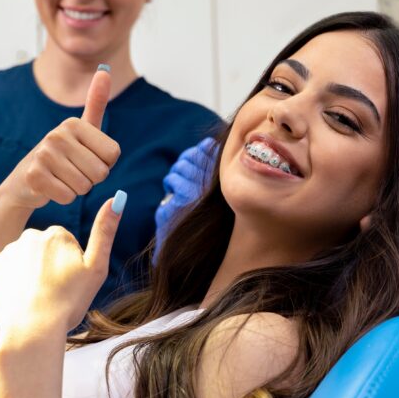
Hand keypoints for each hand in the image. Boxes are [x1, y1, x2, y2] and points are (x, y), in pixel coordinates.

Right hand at [0, 67, 119, 209]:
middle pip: (101, 172)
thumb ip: (95, 103)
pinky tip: (52, 187)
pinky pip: (68, 197)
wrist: (25, 180)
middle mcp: (57, 134)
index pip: (113, 155)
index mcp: (74, 123)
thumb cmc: (63, 155)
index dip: (105, 164)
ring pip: (85, 186)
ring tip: (62, 178)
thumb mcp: (82, 130)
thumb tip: (104, 70)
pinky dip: (63, 198)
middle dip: (91, 179)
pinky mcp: (34, 176)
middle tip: (74, 171)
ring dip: (77, 189)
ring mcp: (43, 155)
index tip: (87, 158)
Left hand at [0, 193, 125, 339]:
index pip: (65, 247)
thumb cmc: (68, 302)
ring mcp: (8, 250)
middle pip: (42, 251)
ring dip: (28, 276)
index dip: (70, 269)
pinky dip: (8, 284)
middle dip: (47, 268)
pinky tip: (17, 299)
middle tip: (53, 293)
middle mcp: (30, 235)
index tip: (69, 285)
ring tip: (35, 300)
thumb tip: (117, 198)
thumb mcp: (96, 268)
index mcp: (57, 233)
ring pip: (23, 261)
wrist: (32, 331)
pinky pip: (2, 272)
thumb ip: (105, 232)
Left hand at [154, 137, 216, 261]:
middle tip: (184, 174)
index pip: (210, 149)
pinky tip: (174, 198)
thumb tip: (208, 143)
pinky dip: (171, 186)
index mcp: (227, 182)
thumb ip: (213, 166)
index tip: (197, 157)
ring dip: (177, 174)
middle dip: (185, 162)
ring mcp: (199, 193)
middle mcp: (217, 186)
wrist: (191, 254)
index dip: (201, 150)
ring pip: (181, 167)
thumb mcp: (216, 193)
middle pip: (193, 155)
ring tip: (179, 188)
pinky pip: (172, 180)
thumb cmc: (207, 223)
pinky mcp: (182, 201)